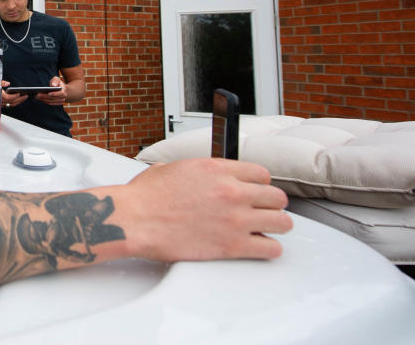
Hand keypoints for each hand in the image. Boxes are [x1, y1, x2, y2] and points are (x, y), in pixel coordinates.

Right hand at [1, 80, 26, 107]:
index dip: (14, 96)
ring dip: (19, 101)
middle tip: (26, 95)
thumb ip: (1, 82)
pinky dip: (15, 103)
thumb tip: (8, 83)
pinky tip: (19, 100)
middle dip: (20, 99)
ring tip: (24, 97)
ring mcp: (2, 104)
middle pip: (12, 102)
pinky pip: (10, 105)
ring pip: (12, 104)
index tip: (19, 93)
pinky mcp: (2, 105)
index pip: (8, 97)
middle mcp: (0, 101)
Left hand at [35, 77, 66, 105]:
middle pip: (53, 98)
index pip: (59, 94)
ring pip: (50, 101)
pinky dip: (44, 101)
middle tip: (38, 94)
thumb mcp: (57, 79)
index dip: (54, 94)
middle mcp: (62, 98)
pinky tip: (39, 98)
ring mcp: (59, 102)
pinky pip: (50, 103)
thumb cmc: (58, 83)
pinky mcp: (56, 104)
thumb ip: (55, 81)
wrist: (64, 90)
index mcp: (63, 92)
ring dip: (43, 99)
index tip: (48, 93)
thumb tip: (53, 85)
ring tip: (36, 96)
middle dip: (45, 96)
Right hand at [116, 158, 292, 261]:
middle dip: (272, 204)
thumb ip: (197, 171)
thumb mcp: (173, 168)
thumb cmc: (146, 197)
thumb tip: (200, 175)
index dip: (260, 183)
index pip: (261, 173)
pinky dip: (269, 248)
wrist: (135, 220)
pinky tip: (261, 247)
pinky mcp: (232, 245)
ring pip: (282, 221)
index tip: (257, 190)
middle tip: (265, 210)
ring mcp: (235, 219)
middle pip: (276, 196)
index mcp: (217, 169)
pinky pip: (271, 248)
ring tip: (269, 229)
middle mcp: (232, 191)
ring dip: (277, 225)